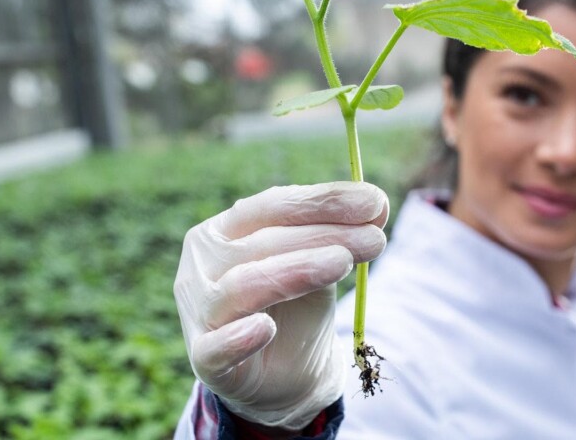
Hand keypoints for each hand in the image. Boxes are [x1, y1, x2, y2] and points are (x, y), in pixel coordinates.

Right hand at [175, 182, 387, 429]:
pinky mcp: (204, 360)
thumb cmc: (296, 304)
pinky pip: (215, 349)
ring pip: (242, 286)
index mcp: (226, 229)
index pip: (272, 206)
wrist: (285, 374)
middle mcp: (204, 263)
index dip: (323, 201)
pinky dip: (238, 338)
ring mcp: (199, 311)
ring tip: (342, 264)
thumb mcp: (320, 263)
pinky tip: (264, 329)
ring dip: (294, 272)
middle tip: (375, 239)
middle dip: (323, 235)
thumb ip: (338, 235)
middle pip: (262, 242)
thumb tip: (377, 204)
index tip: (374, 202)